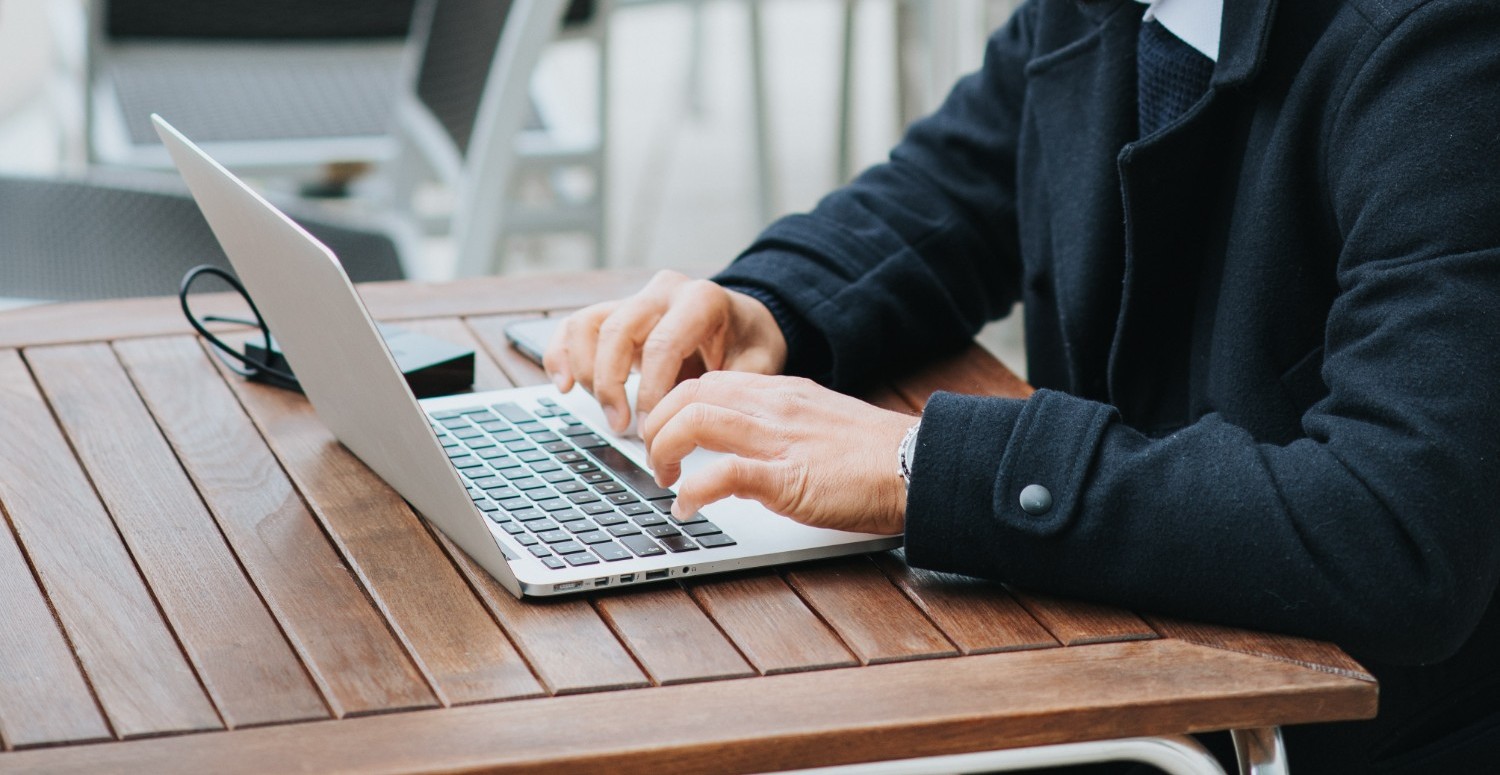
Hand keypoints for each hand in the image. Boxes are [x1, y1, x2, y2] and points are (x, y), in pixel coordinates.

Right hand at [543, 270, 788, 433]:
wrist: (743, 321)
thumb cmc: (750, 343)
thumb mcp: (761, 362)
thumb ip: (738, 384)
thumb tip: (705, 415)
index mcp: (701, 300)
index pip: (663, 344)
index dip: (651, 391)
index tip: (650, 427)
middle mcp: (664, 292)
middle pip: (617, 331)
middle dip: (611, 385)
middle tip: (620, 426)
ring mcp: (636, 298)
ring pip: (588, 324)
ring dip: (586, 373)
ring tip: (605, 411)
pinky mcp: (616, 311)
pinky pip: (576, 325)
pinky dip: (561, 354)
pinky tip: (563, 386)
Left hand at [642, 371, 915, 534]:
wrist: (920, 467)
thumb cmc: (878, 456)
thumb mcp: (819, 424)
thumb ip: (779, 428)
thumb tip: (742, 450)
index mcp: (781, 392)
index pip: (708, 380)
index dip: (673, 405)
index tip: (666, 433)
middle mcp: (774, 407)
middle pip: (689, 394)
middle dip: (657, 425)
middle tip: (657, 459)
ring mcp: (779, 440)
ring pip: (695, 421)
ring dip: (665, 451)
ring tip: (666, 480)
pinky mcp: (788, 478)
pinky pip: (723, 472)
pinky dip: (694, 490)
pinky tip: (688, 507)